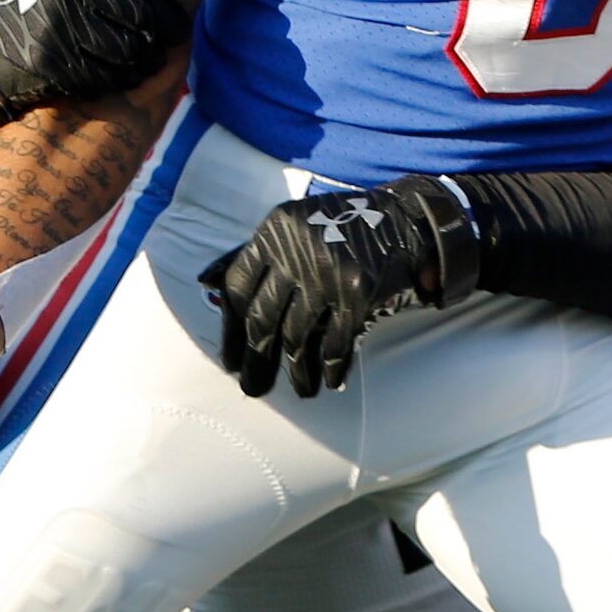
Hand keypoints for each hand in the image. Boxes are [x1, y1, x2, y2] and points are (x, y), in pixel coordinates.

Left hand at [198, 177, 479, 397]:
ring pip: (298, 337)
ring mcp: (327, 272)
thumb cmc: (341, 228)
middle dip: (257, 361)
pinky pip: (336, 343)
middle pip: (263, 318)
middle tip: (253, 390)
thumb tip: (206, 283)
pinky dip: (331, 367)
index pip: (238, 286)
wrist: (405, 221)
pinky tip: (330, 380)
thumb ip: (258, 254)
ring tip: (301, 390)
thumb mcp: (294, 226)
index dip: (231, 330)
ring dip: (298, 372)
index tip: (230, 362)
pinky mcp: (358, 293)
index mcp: (274, 231)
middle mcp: (296, 250)